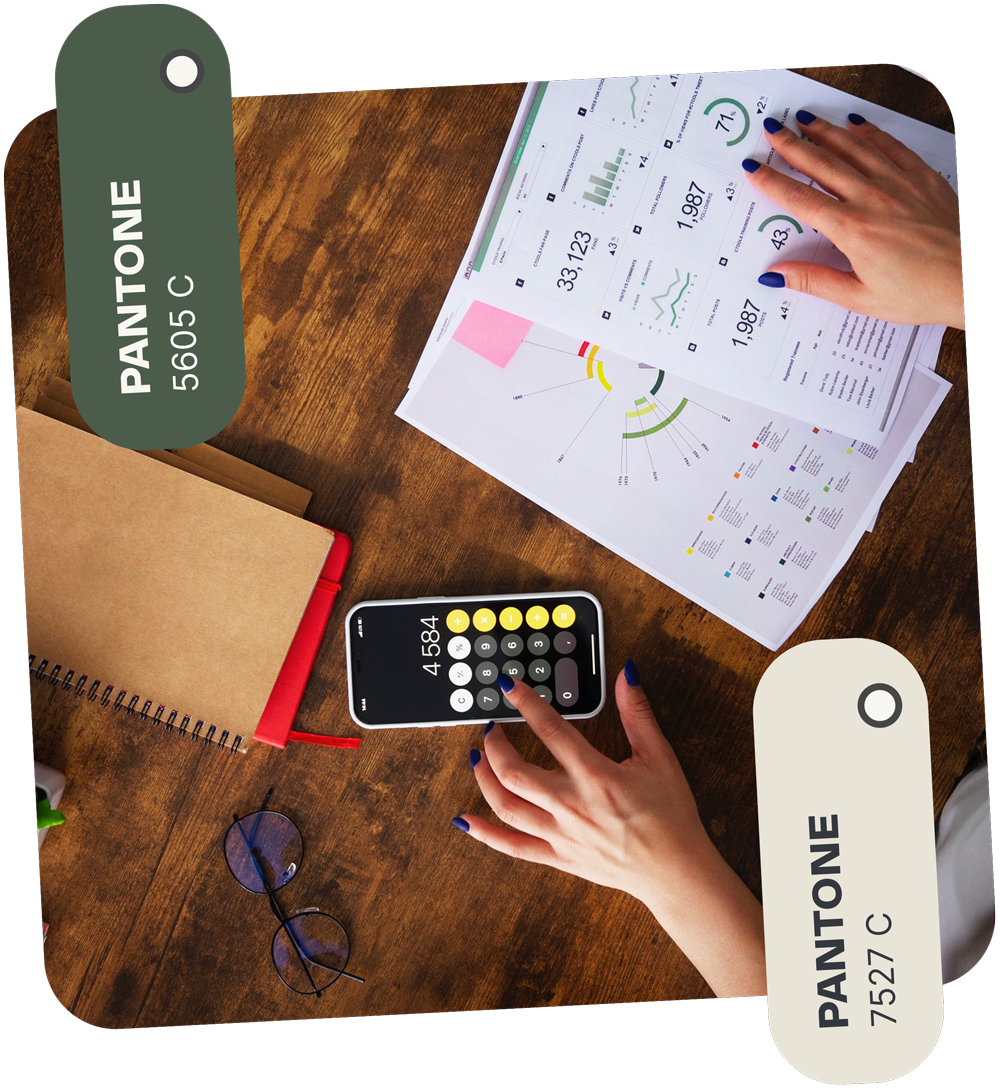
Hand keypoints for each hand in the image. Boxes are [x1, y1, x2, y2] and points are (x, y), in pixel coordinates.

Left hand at [456, 665, 715, 907]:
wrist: (677, 871)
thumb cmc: (671, 815)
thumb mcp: (658, 757)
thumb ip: (637, 713)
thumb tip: (627, 674)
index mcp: (595, 776)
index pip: (550, 729)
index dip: (525, 702)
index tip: (508, 686)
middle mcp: (572, 805)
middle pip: (514, 771)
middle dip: (495, 745)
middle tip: (491, 727)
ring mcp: (561, 834)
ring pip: (506, 806)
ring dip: (484, 778)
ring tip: (478, 757)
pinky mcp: (559, 857)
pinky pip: (513, 847)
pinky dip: (485, 833)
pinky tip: (464, 819)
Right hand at [743, 111, 962, 329]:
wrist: (971, 281)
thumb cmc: (921, 293)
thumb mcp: (860, 297)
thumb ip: (814, 281)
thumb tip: (776, 276)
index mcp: (852, 231)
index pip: (800, 200)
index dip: (772, 183)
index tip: (754, 169)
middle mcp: (872, 199)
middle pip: (822, 165)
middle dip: (793, 145)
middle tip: (773, 130)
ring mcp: (898, 184)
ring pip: (853, 148)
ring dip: (826, 132)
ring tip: (805, 120)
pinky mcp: (922, 178)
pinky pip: (890, 146)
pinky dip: (869, 133)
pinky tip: (856, 125)